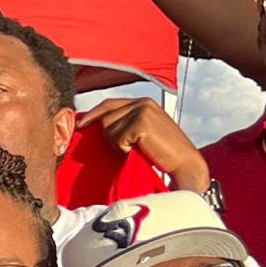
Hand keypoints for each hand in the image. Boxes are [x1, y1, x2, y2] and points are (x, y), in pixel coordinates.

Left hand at [94, 95, 209, 192]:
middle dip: (109, 135)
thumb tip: (97, 124)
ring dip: (117, 144)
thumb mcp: (143, 132)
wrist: (184, 164)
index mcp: (143, 102)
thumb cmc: (163, 153)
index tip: (81, 125)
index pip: (110, 103)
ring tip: (135, 149)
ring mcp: (142, 111)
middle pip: (106, 116)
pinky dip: (124, 150)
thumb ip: (126, 123)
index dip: (93, 114)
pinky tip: (139, 151)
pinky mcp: (141, 123)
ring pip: (109, 128)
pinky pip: (117, 139)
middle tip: (125, 149)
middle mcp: (142, 102)